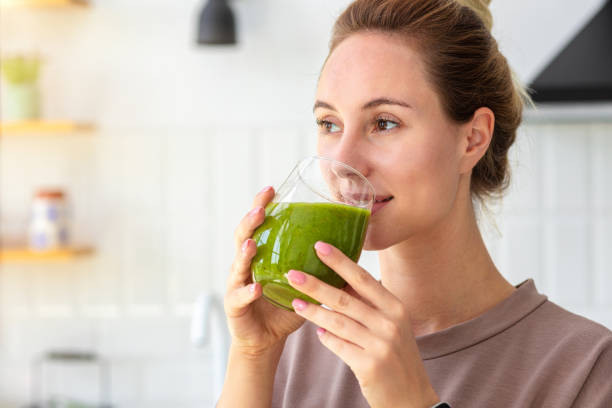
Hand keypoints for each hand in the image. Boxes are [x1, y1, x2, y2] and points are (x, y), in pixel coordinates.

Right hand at [223, 186, 305, 357]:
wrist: (267, 337)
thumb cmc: (285, 305)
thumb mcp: (303, 281)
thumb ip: (317, 263)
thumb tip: (351, 245)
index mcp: (261, 255)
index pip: (258, 224)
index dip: (261, 205)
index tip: (270, 190)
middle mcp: (244, 265)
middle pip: (242, 237)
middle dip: (250, 222)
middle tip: (260, 210)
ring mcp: (236, 285)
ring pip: (237, 265)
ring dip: (244, 254)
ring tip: (252, 244)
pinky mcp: (234, 306)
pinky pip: (239, 297)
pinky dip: (248, 292)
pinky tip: (256, 288)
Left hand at [285, 241, 439, 407]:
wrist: (411, 397)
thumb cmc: (397, 356)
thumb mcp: (392, 325)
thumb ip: (369, 305)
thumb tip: (337, 283)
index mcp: (396, 307)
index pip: (363, 278)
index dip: (340, 261)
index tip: (319, 246)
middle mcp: (389, 323)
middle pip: (345, 298)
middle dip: (316, 284)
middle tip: (292, 273)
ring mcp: (380, 344)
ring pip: (337, 321)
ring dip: (313, 311)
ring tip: (295, 302)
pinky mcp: (369, 365)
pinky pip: (338, 345)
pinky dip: (325, 337)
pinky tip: (316, 331)